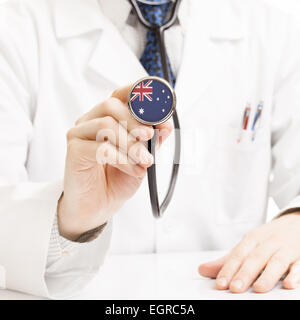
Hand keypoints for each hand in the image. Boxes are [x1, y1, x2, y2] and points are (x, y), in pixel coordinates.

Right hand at [58, 85, 171, 240]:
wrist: (99, 206)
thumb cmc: (117, 179)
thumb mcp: (141, 157)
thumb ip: (151, 140)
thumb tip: (165, 125)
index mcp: (107, 118)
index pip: (119, 95)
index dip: (137, 93)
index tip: (157, 105)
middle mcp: (91, 121)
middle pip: (111, 105)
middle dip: (136, 121)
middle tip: (150, 136)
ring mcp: (79, 134)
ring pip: (106, 125)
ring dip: (131, 144)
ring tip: (144, 161)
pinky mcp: (74, 151)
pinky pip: (101, 148)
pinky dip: (123, 159)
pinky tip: (133, 170)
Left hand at [198, 213, 299, 292]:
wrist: (296, 221)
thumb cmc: (269, 237)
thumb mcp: (248, 245)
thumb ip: (227, 260)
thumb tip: (202, 270)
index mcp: (252, 239)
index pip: (238, 255)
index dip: (228, 269)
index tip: (220, 283)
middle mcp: (268, 242)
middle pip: (255, 258)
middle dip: (245, 274)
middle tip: (235, 288)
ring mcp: (285, 248)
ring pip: (276, 262)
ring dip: (267, 275)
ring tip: (258, 289)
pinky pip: (298, 265)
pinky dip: (295, 274)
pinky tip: (289, 284)